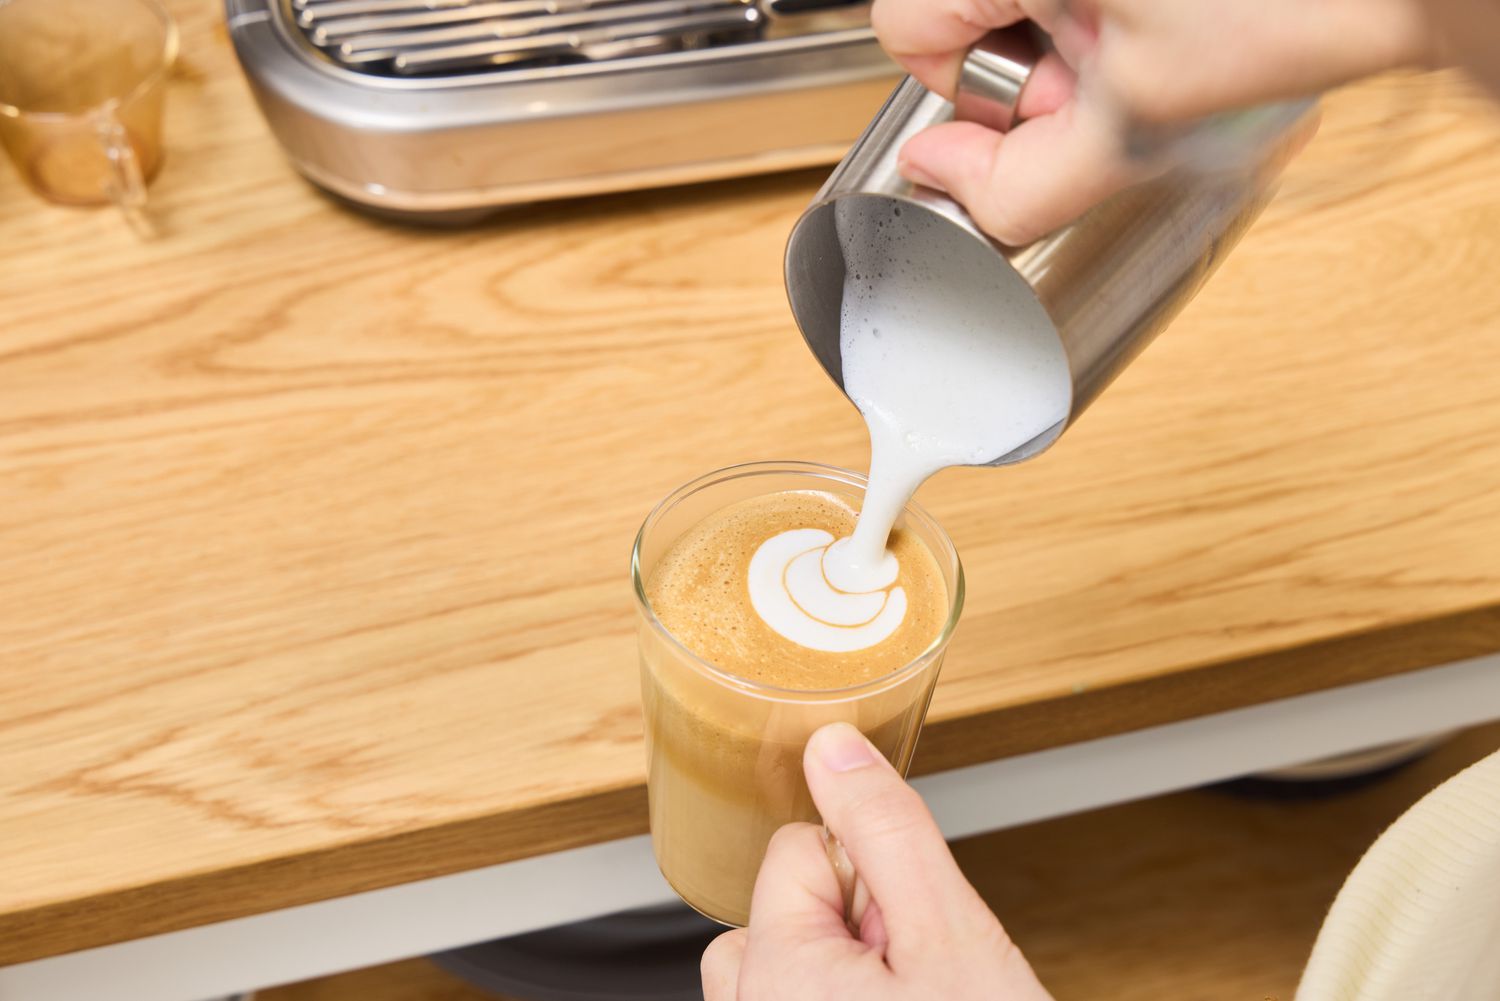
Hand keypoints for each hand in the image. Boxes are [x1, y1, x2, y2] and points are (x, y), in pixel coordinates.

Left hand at [700, 723, 1053, 1000]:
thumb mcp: (952, 936)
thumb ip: (886, 832)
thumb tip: (833, 746)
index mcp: (775, 976)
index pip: (795, 852)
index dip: (869, 877)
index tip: (915, 934)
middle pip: (773, 917)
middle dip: (842, 927)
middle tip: (917, 979)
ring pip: (775, 973)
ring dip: (831, 976)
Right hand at [871, 0, 1431, 243]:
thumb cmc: (1293, 5)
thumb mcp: (1132, 131)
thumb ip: (1014, 185)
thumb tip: (943, 183)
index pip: (904, 25)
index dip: (962, 89)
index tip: (1032, 107)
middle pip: (960, 5)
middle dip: (1023, 58)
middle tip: (1109, 73)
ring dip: (1063, 30)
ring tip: (1148, 35)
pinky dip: (1098, 7)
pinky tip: (1162, 9)